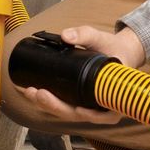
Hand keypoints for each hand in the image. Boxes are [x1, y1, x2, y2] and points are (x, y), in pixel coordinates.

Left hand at [18, 26, 145, 125]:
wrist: (119, 51)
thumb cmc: (113, 48)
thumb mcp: (102, 38)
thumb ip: (85, 34)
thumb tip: (65, 35)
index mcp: (114, 95)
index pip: (105, 114)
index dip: (91, 115)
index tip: (78, 109)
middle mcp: (102, 104)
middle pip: (79, 114)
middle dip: (56, 107)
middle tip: (39, 94)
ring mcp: (89, 104)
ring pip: (68, 112)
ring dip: (48, 105)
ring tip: (30, 92)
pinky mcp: (79, 99)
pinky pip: (65, 105)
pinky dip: (49, 101)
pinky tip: (34, 93)